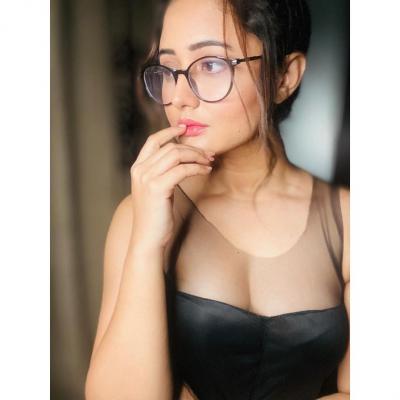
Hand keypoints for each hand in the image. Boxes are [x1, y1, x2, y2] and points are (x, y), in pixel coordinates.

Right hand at [129, 125, 214, 249]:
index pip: (152, 141)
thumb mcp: (155, 190)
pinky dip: (197, 168)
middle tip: (208, 154)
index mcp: (137, 168)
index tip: (184, 128)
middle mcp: (139, 170)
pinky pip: (182, 170)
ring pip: (176, 155)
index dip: (168, 131)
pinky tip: (206, 171)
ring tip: (209, 162)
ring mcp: (147, 178)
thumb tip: (180, 160)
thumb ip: (161, 173)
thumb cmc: (155, 216)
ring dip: (196, 156)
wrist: (148, 238)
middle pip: (169, 147)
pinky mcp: (157, 188)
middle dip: (192, 148)